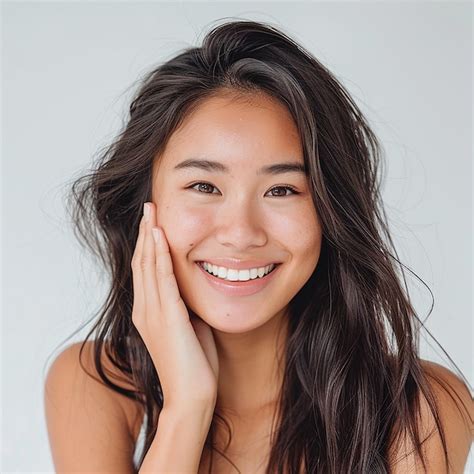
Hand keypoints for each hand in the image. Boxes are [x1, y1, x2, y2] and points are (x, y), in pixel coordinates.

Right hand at [131, 201, 218, 410]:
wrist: (192, 397)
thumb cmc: (194, 365)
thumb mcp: (188, 328)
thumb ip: (184, 307)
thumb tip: (192, 289)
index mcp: (148, 312)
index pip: (145, 270)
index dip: (148, 244)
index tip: (154, 222)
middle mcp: (144, 309)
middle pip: (142, 261)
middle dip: (146, 232)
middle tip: (149, 207)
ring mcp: (153, 313)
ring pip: (148, 265)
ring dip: (151, 236)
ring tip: (152, 211)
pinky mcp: (167, 317)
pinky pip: (162, 278)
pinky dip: (160, 255)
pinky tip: (161, 236)